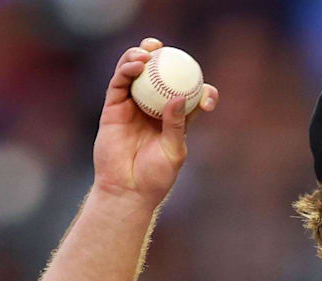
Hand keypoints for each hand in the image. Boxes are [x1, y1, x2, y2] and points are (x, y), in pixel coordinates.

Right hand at [92, 37, 218, 207]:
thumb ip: (176, 125)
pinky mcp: (113, 109)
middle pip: (158, 76)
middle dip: (163, 58)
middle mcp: (153, 108)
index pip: (189, 96)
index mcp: (175, 120)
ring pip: (135, 74)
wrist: (127, 191)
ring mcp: (132, 107)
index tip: (208, 93)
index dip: (200, 88)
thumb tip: (180, 97)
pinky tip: (136, 64)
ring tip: (148, 51)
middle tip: (166, 48)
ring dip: (141, 57)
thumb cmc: (155, 177)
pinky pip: (119, 83)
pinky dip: (126, 69)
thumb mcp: (174, 151)